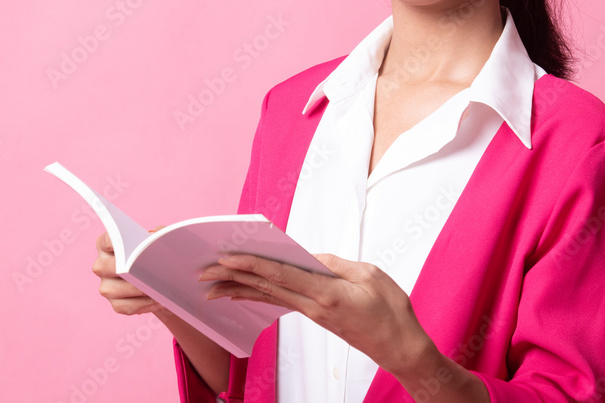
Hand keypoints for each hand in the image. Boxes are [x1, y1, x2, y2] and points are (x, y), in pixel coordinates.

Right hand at [92, 231, 164, 315]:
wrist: (160, 277)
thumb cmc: (156, 253)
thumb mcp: (158, 240)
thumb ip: (157, 234)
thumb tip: (154, 236)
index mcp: (108, 245)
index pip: (106, 241)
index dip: (114, 241)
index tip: (127, 243)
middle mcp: (101, 265)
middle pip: (106, 267)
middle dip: (126, 268)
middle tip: (147, 268)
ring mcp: (106, 286)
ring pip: (115, 290)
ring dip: (137, 289)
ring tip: (158, 287)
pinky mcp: (116, 304)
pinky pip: (126, 306)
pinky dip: (143, 304)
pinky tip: (158, 299)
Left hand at [199, 253, 432, 378]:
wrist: (399, 347)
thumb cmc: (390, 311)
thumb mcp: (370, 275)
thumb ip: (337, 264)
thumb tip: (310, 258)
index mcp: (326, 294)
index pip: (281, 276)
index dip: (252, 265)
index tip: (228, 257)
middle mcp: (313, 306)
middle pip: (266, 288)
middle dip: (233, 278)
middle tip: (204, 272)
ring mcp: (313, 314)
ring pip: (270, 297)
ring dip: (240, 289)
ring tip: (213, 286)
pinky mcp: (316, 317)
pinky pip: (282, 302)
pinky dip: (261, 294)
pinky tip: (246, 292)